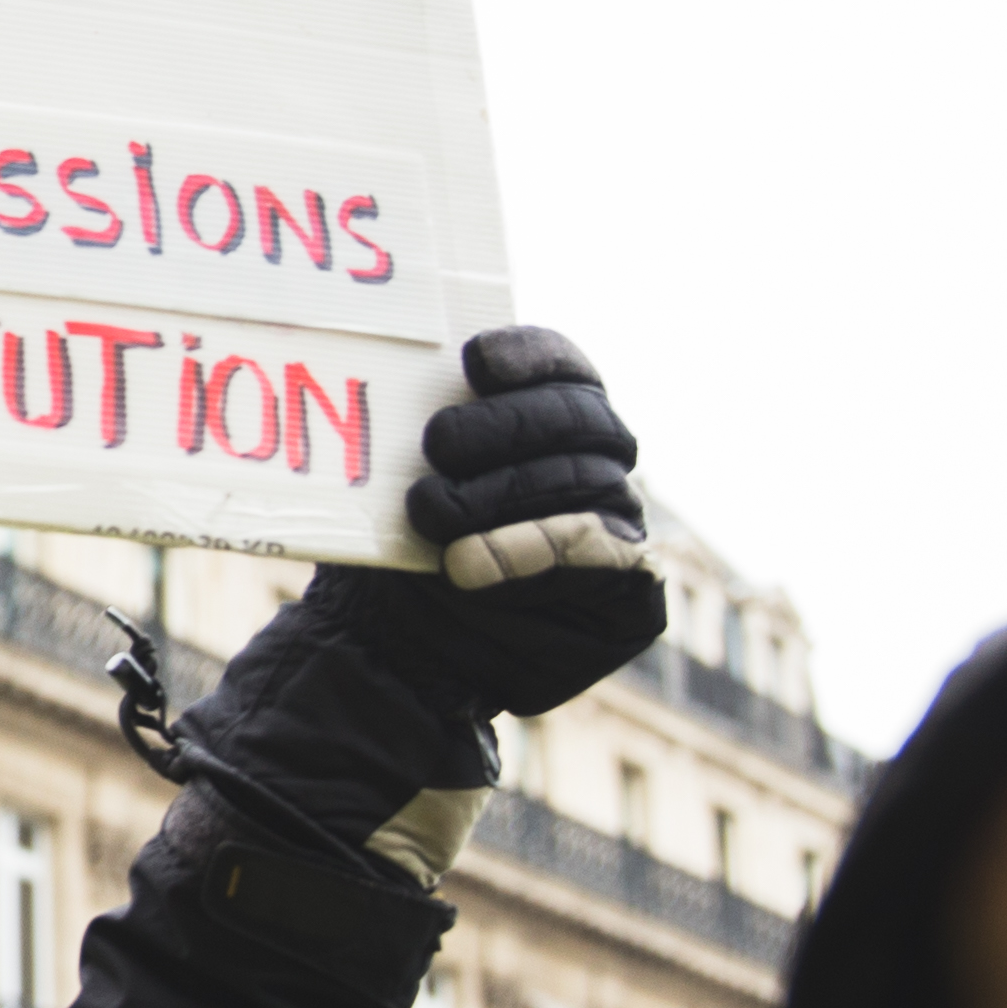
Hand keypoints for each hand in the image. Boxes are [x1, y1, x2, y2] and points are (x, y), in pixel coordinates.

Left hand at [162, 328, 664, 888]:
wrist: (395, 652)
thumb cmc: (397, 552)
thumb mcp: (391, 483)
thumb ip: (412, 430)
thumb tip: (376, 372)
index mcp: (553, 424)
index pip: (566, 369)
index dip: (531, 355)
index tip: (474, 358)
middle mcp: (598, 470)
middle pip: (580, 422)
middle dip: (505, 427)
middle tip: (436, 444)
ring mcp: (619, 531)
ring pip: (589, 485)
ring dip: (506, 494)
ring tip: (430, 512)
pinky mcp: (630, 596)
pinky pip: (605, 559)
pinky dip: (536, 552)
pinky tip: (474, 563)